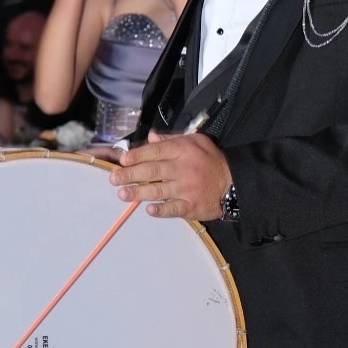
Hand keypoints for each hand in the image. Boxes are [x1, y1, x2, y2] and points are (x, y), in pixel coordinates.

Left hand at [109, 131, 230, 220]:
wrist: (234, 183)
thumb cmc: (211, 160)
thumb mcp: (196, 141)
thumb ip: (172, 139)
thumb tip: (151, 137)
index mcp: (182, 151)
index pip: (155, 151)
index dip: (138, 155)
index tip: (123, 159)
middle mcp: (182, 169)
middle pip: (152, 171)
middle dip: (131, 174)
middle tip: (113, 178)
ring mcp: (186, 189)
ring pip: (158, 190)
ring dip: (139, 192)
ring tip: (123, 194)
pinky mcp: (190, 206)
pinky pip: (173, 209)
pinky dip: (161, 210)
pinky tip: (149, 210)